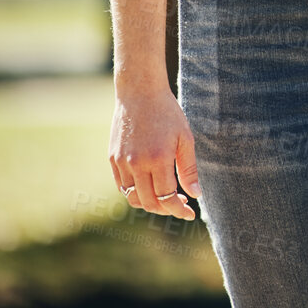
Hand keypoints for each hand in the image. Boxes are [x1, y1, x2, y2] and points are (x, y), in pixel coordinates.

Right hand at [109, 84, 201, 220]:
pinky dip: (135, 192)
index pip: (167, 197)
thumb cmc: (168, 113)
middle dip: (166, 210)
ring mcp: (121, 163)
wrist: (139, 93)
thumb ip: (189, 169)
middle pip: (149, 202)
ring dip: (149, 203)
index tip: (190, 214)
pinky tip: (149, 186)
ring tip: (166, 198)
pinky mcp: (112, 159)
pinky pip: (122, 185)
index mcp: (158, 159)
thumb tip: (195, 194)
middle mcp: (136, 164)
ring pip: (132, 197)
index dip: (179, 209)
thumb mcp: (185, 138)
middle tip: (181, 206)